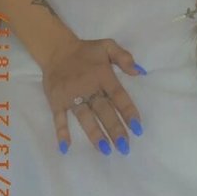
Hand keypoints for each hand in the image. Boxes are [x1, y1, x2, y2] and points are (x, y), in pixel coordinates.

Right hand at [41, 36, 145, 154]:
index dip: (128, 111)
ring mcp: (71, 95)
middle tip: (124, 146)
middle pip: (103, 110)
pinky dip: (61, 132)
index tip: (138, 128)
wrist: (57, 49)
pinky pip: (59, 118)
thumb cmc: (86, 51)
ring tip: (105, 149)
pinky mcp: (56, 100)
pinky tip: (65, 147)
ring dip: (94, 133)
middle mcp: (88, 86)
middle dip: (114, 129)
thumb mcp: (108, 45)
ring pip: (84, 116)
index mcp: (102, 74)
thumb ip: (124, 57)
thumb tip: (140, 72)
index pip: (118, 95)